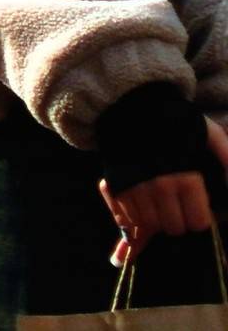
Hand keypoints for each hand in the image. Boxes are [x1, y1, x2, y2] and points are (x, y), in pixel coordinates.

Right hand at [100, 116, 227, 265]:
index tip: (197, 208)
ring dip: (157, 218)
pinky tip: (143, 201)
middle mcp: (159, 187)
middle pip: (174, 227)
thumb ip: (227, 158)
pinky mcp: (115, 187)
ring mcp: (135, 188)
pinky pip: (128, 218)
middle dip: (179, 219)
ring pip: (150, 224)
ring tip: (160, 203)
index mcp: (186, 178)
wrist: (131, 103)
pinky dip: (136, 215)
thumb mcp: (209, 133)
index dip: (200, 217)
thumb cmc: (175, 119)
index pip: (198, 222)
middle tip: (178, 205)